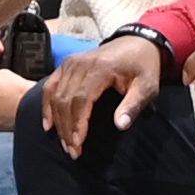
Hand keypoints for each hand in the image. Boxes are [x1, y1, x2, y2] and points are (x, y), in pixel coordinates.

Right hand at [44, 29, 169, 152]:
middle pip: (65, 100)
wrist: (138, 42)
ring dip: (58, 122)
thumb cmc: (143, 67)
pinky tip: (48, 125)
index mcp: (100, 68)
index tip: (78, 144)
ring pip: (56, 95)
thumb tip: (120, 125)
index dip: (78, 123)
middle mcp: (80, 63)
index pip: (81, 99)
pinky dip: (47, 105)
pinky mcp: (67, 64)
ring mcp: (71, 62)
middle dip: (67, 128)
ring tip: (65, 143)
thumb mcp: (147, 86)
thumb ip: (133, 105)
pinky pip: (51, 86)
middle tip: (72, 151)